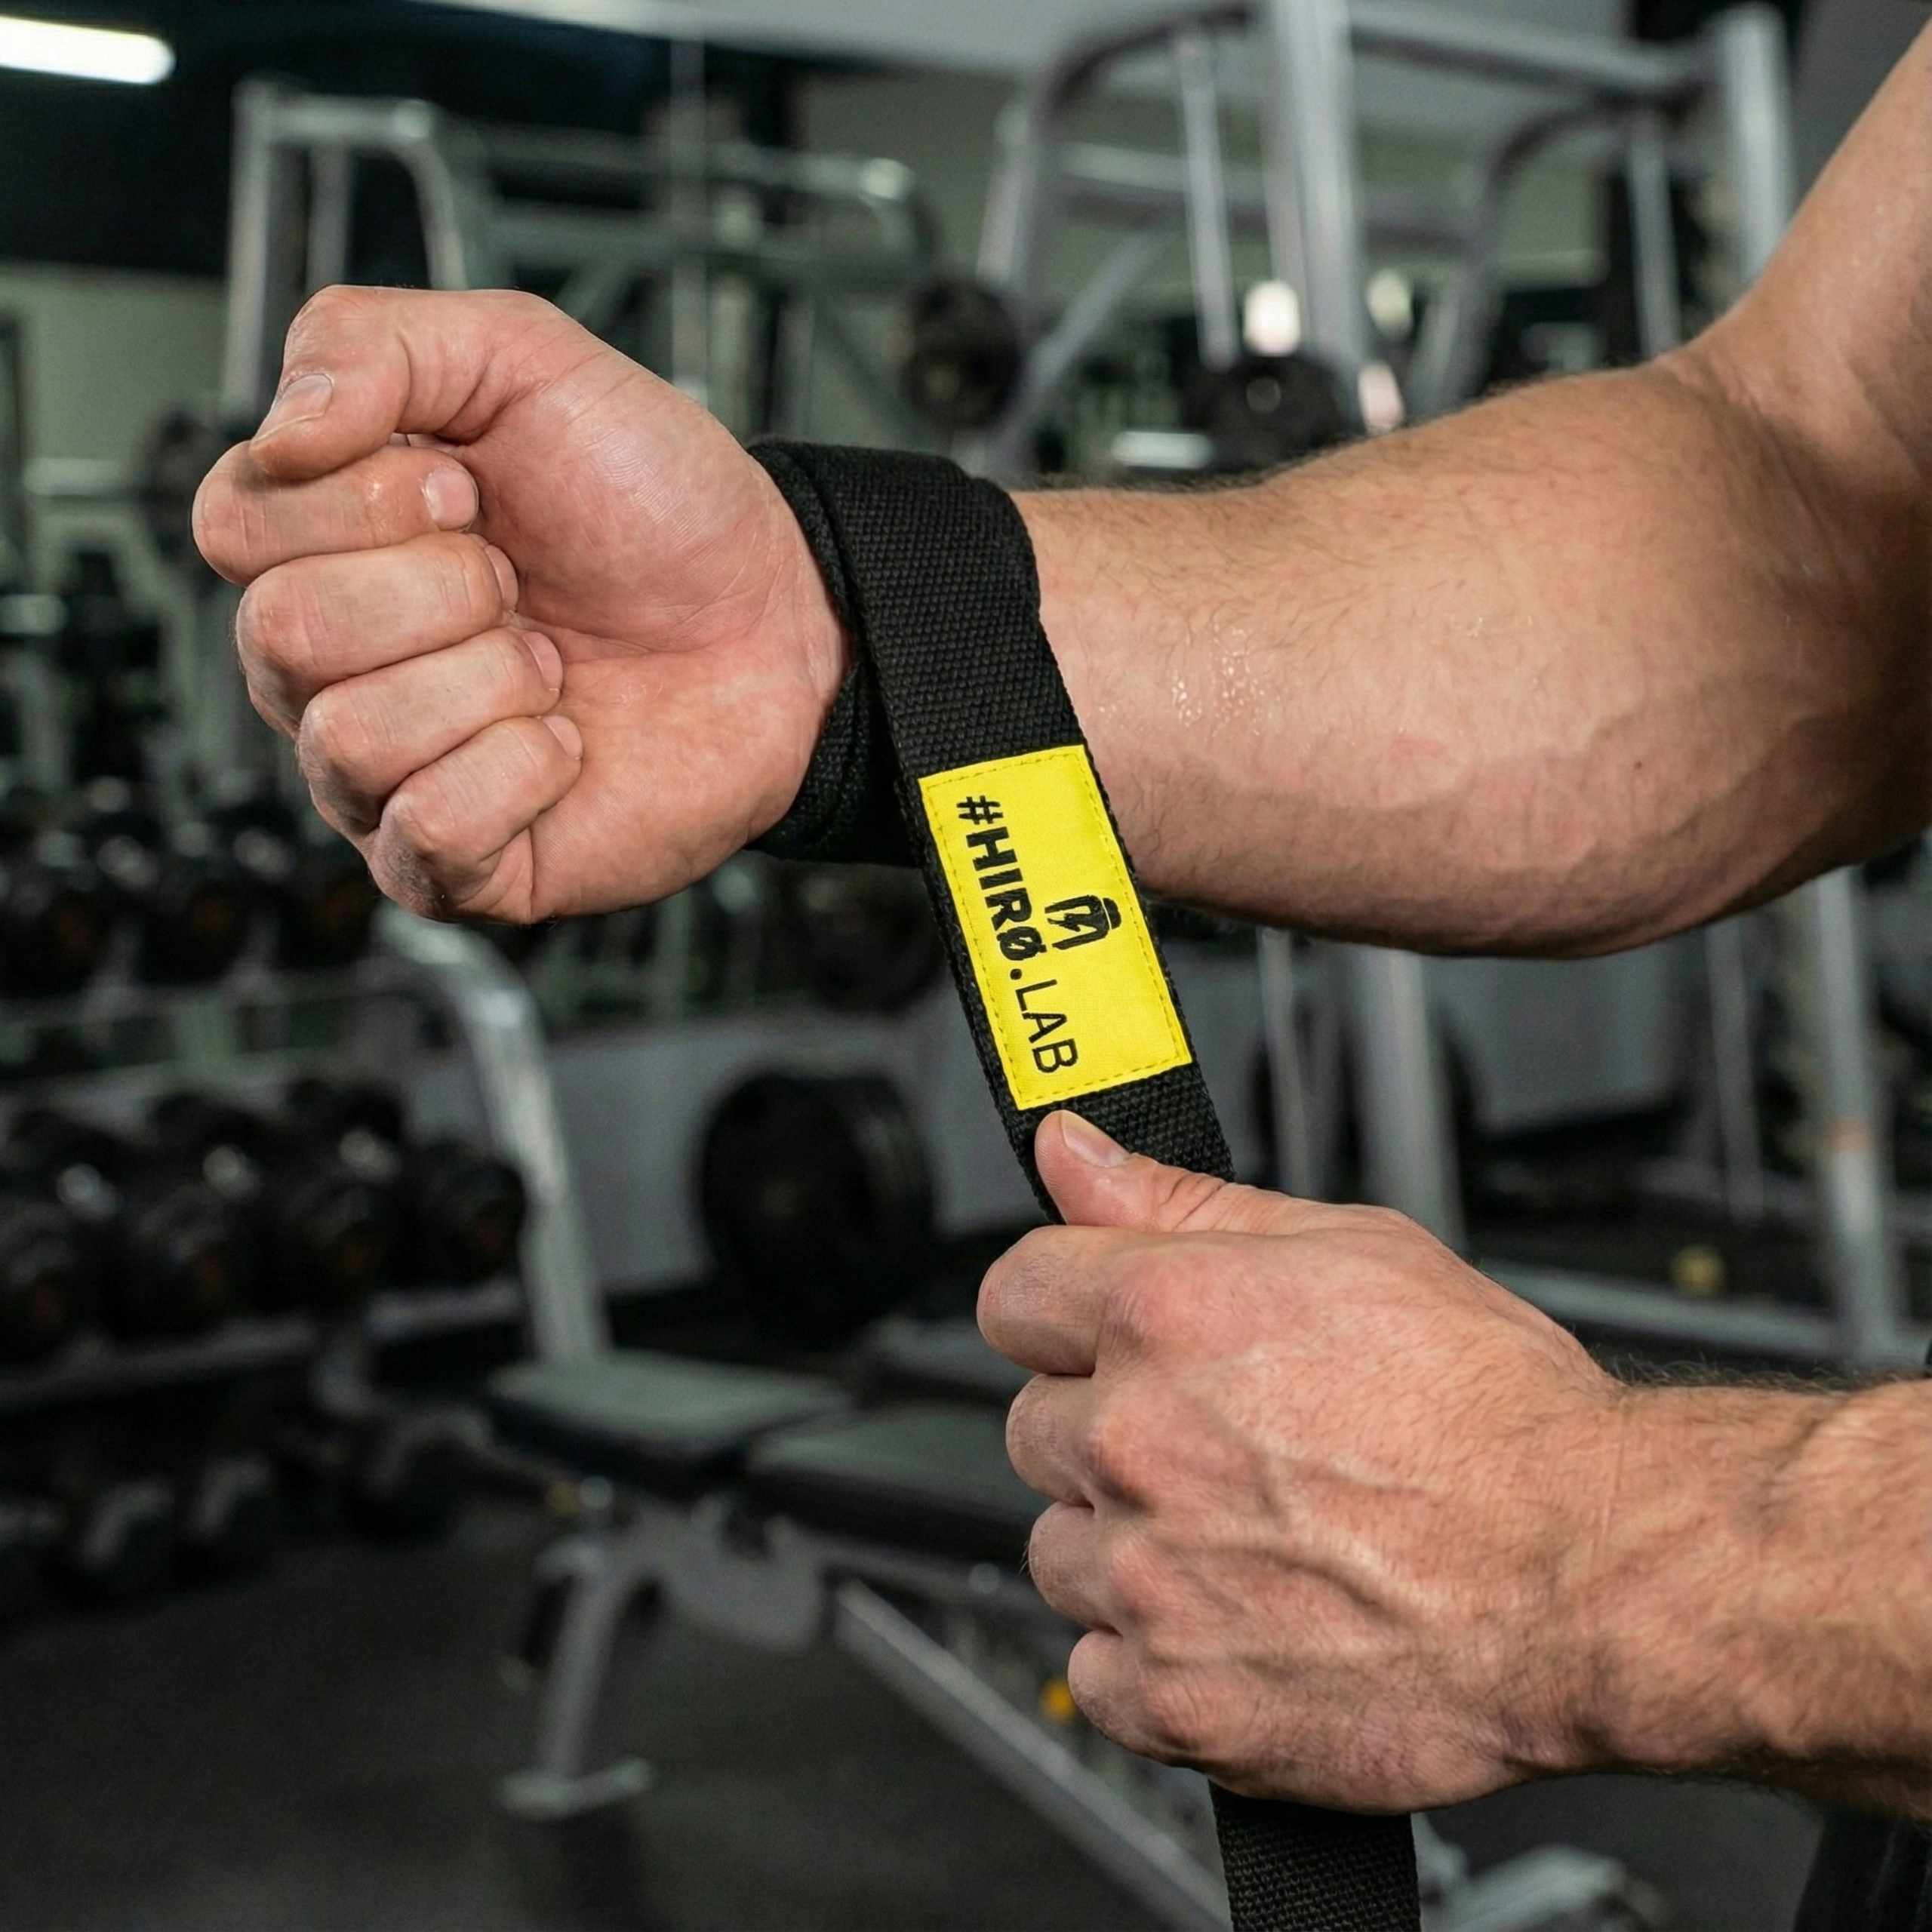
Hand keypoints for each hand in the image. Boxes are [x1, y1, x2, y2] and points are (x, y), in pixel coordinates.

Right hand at [194, 287, 846, 922]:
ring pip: (351, 738)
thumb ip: (370, 341)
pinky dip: (520, 773)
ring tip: (551, 665)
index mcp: (323, 546)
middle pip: (283, 633)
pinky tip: (564, 744)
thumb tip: (281, 435)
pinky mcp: (452, 864)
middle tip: (521, 585)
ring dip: (489, 681)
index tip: (474, 490)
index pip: (235, 527)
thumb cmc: (656, 508)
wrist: (775, 620)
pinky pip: (427, 829)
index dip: (365, 500)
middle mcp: (333, 666)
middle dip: (442, 590)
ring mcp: (384, 774)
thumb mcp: (524, 359)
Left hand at [981, 1111, 1630, 1810]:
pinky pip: (1094, 1672)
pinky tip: (1234, 1624)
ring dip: (1126, 1545)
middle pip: (1033, 1425)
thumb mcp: (1349, 1248)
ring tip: (1244, 1540)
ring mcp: (1149, 1578)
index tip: (1094, 1335)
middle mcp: (1138, 1442)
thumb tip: (1072, 1153)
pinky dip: (1150, 1657)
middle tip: (1214, 1447)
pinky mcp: (1175, 1699)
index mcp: (1165, 1317)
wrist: (1592, 1574)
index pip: (1013, 1294)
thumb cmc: (1495, 1417)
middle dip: (1106, 1429)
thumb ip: (1179, 1201)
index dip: (1059, 1309)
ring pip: (1059, 1550)